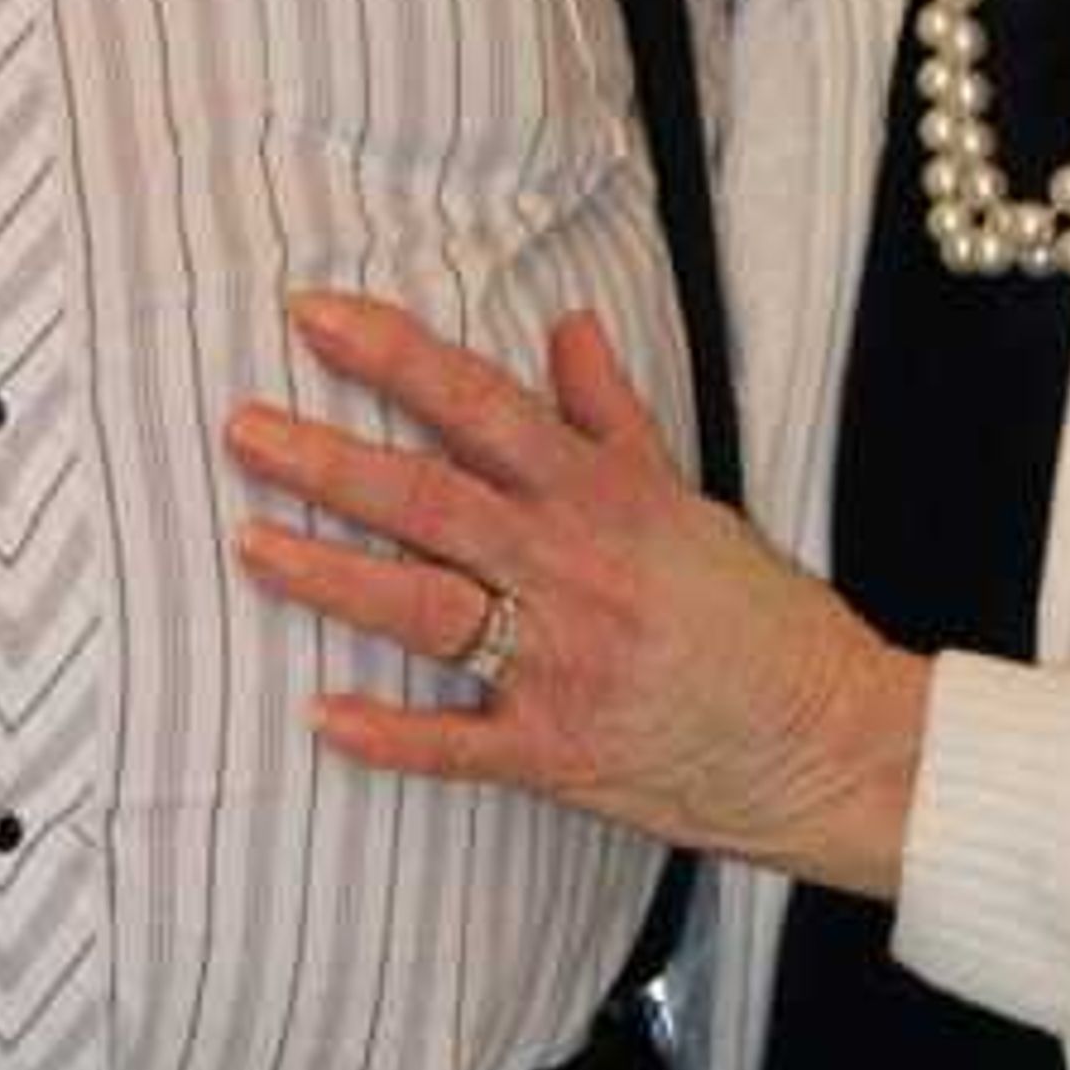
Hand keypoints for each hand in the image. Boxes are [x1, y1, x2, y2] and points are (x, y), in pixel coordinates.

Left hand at [228, 293, 929, 894]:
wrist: (829, 740)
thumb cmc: (760, 618)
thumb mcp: (690, 498)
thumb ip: (611, 416)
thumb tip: (565, 325)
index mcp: (603, 498)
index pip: (479, 405)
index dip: (391, 356)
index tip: (312, 315)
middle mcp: (572, 571)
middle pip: (429, 502)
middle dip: (327, 462)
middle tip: (240, 428)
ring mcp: (560, 666)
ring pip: (425, 611)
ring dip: (330, 577)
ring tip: (247, 544)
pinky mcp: (556, 755)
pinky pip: (457, 746)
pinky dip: (389, 736)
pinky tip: (321, 716)